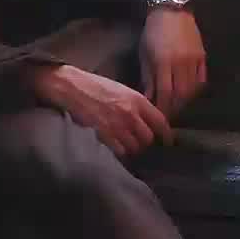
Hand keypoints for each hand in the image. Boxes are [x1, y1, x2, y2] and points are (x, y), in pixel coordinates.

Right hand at [32, 64, 172, 158]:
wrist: (72, 87)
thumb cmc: (96, 86)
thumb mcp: (122, 90)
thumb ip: (137, 105)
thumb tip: (147, 121)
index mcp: (137, 100)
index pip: (160, 121)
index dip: (166, 134)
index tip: (167, 141)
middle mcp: (130, 114)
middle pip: (148, 138)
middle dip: (145, 142)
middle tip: (139, 142)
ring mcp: (117, 126)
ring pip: (135, 147)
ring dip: (132, 148)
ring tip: (125, 144)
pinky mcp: (104, 135)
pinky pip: (120, 151)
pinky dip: (119, 152)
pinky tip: (115, 146)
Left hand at [139, 9, 207, 122]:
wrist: (171, 11)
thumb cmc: (153, 32)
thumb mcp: (145, 54)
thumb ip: (148, 78)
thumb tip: (148, 98)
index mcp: (163, 62)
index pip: (165, 93)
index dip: (162, 108)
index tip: (158, 115)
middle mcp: (181, 63)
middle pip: (181, 95)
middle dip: (174, 107)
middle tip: (168, 114)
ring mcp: (194, 60)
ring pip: (192, 89)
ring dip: (184, 100)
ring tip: (177, 105)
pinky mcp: (202, 56)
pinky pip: (201, 79)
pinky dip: (195, 89)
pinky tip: (188, 93)